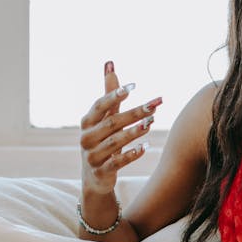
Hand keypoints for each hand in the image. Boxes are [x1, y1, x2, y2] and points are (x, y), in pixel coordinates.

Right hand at [79, 61, 161, 195]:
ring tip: (151, 123)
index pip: (100, 105)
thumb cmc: (102, 141)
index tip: (133, 87)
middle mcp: (86, 137)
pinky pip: (117, 162)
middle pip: (112, 122)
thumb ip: (109, 93)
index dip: (114, 95)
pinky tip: (146, 147)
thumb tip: (110, 63)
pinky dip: (132, 154)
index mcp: (87, 122)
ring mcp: (92, 156)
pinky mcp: (101, 171)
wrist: (94, 178)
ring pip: (115, 142)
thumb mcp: (104, 118)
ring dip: (134, 132)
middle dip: (134, 113)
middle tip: (154, 105)